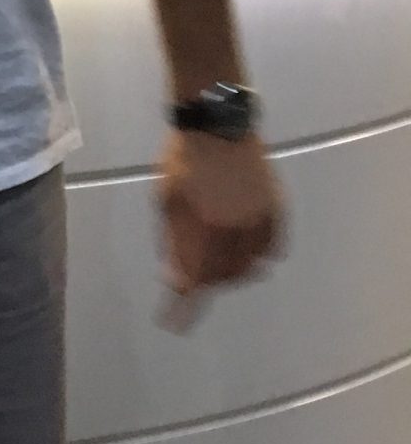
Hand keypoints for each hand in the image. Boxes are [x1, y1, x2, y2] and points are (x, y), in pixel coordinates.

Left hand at [159, 129, 282, 298]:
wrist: (218, 123)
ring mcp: (260, 218)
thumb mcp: (166, 199)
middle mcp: (237, 227)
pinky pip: (272, 248)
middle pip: (225, 277)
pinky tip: (245, 256)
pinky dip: (259, 258)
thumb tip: (174, 280)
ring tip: (216, 269)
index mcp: (205, 225)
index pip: (197, 278)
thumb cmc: (182, 159)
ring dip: (232, 274)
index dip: (185, 304)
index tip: (173, 321)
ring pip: (251, 267)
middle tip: (193, 284)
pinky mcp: (277, 209)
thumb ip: (172, 242)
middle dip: (207, 286)